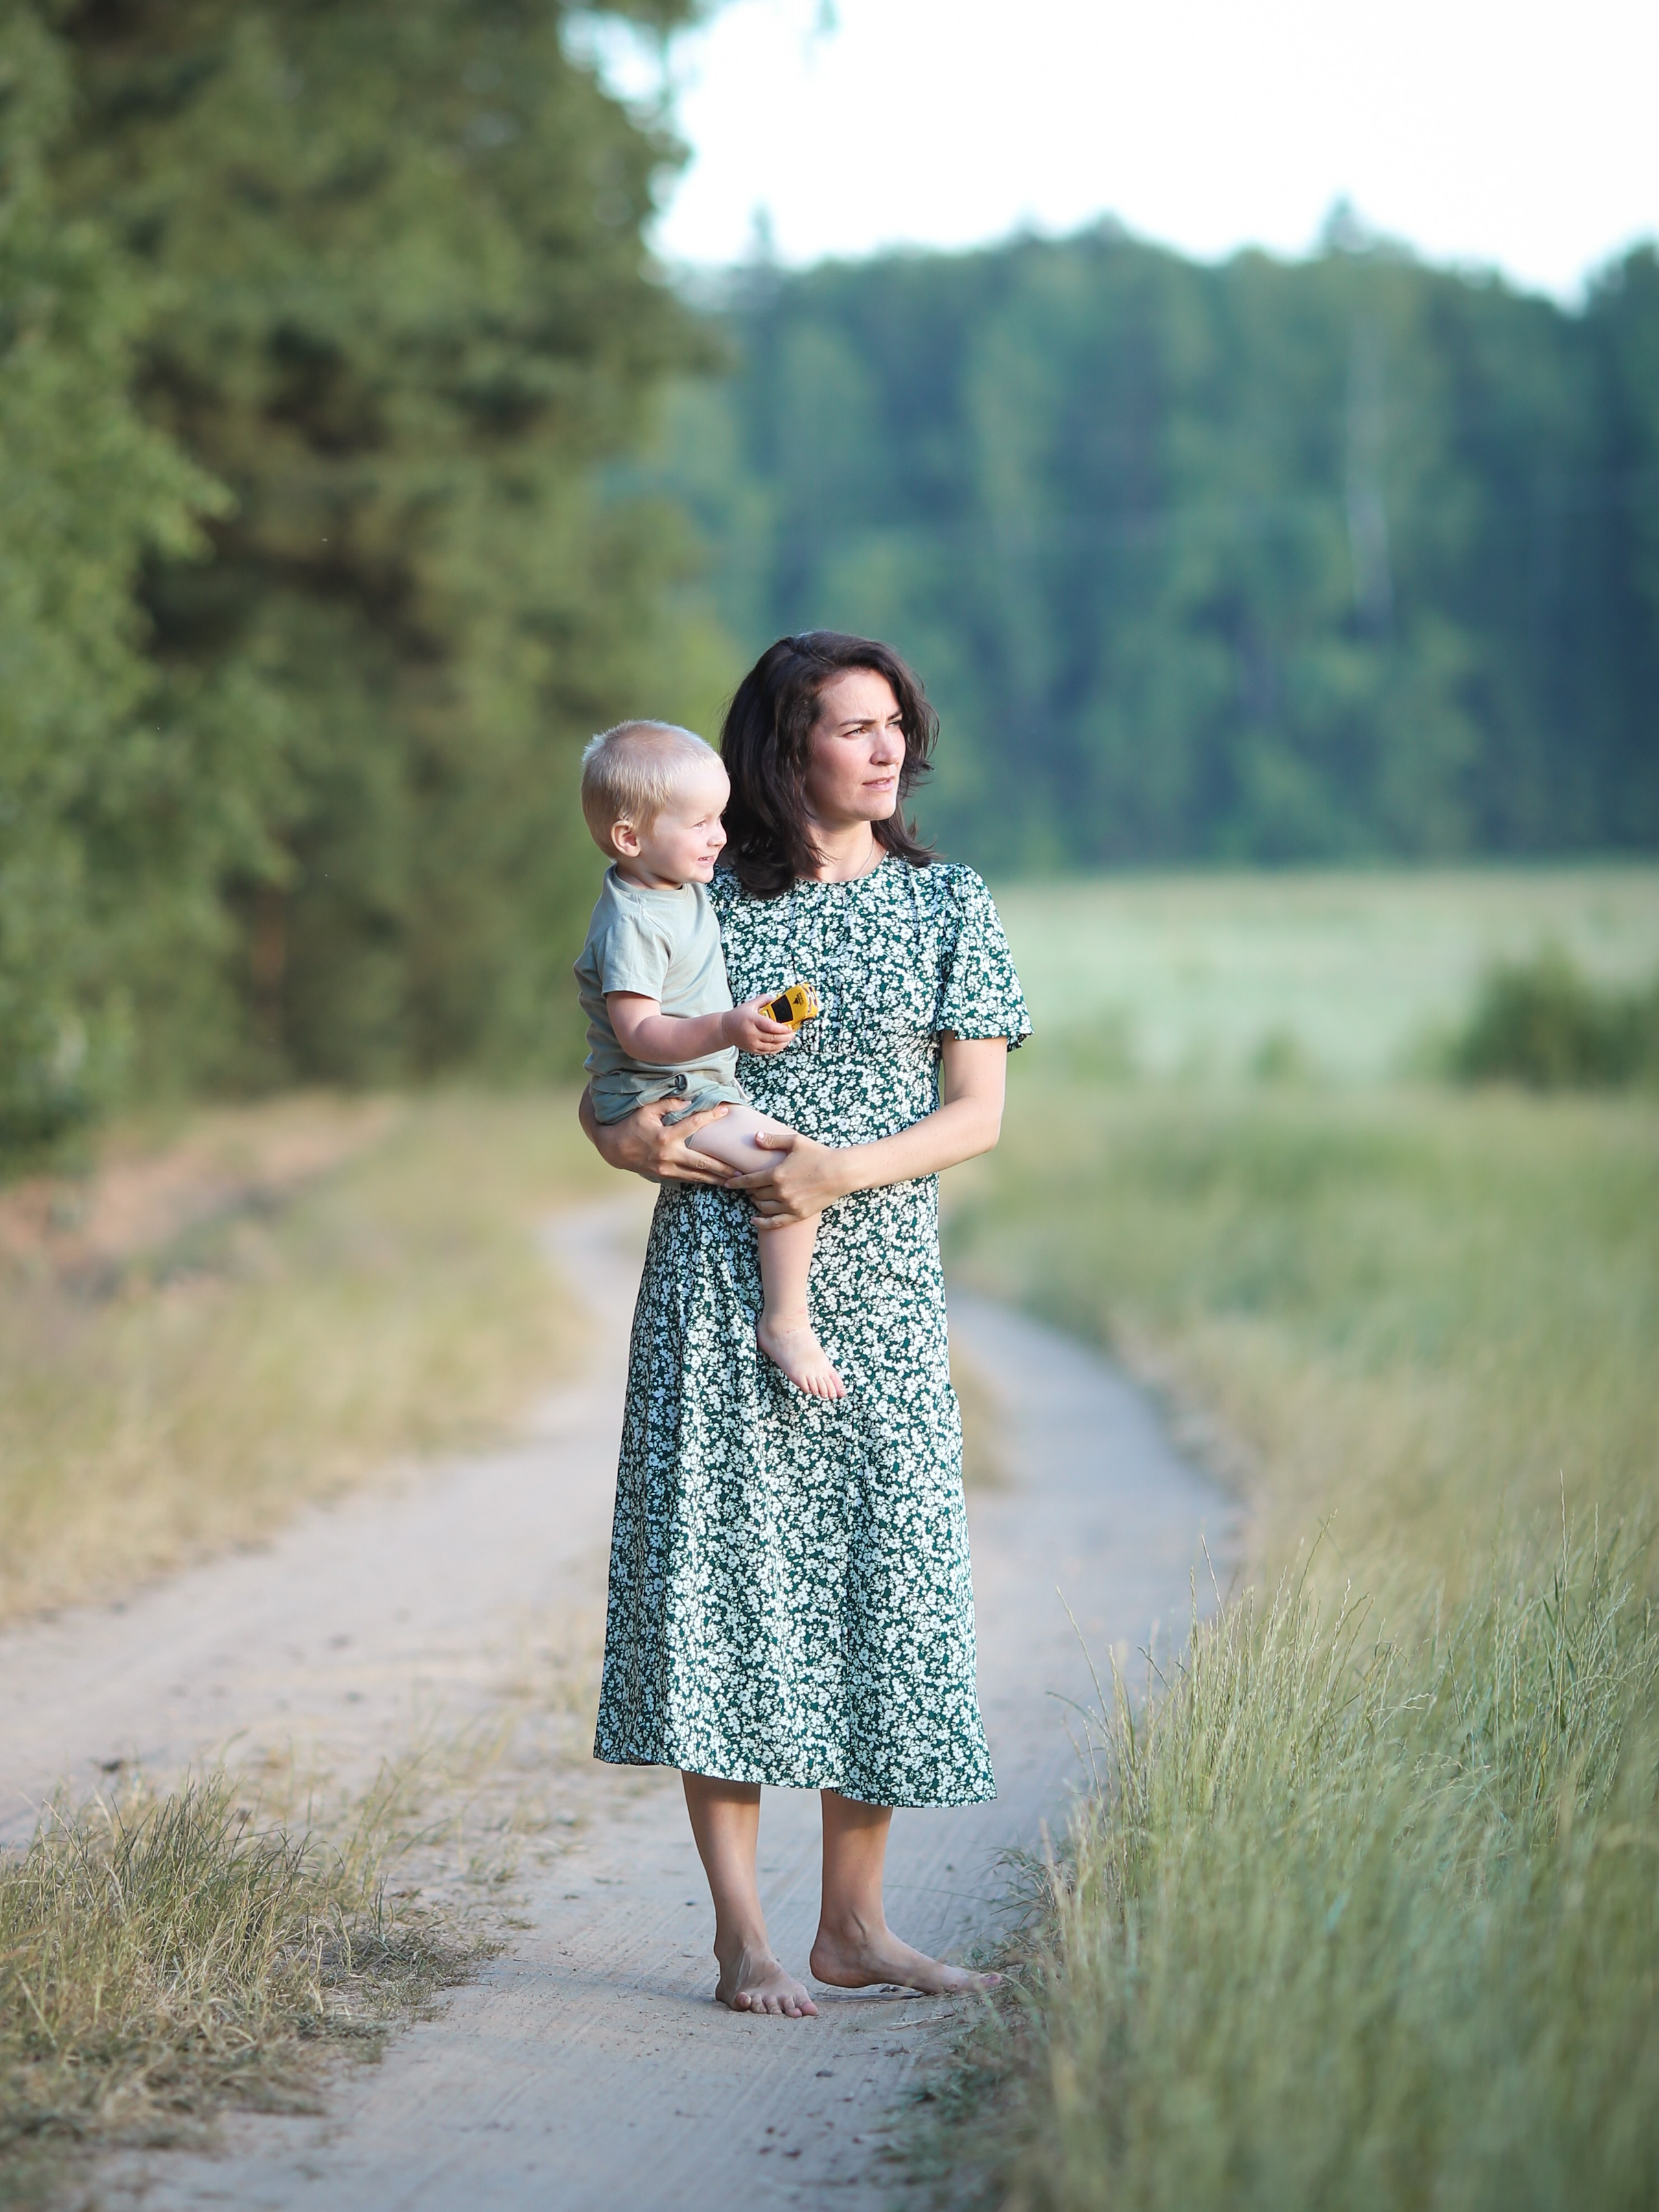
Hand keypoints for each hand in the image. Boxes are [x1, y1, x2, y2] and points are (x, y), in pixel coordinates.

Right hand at [583, 1093, 737, 1185]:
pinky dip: (701, 1181)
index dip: (711, 1116)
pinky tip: (714, 1182)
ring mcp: (666, 1169)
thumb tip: (689, 1100)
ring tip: (734, 1181)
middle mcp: (668, 1155)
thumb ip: (668, 1104)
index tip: (726, 1110)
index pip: (694, 1125)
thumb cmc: (630, 1125)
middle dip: (723, 1167)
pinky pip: (686, 1179)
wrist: (612, 1148)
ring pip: (696, 1176)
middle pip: (702, 1162)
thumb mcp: (646, 1110)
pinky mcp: (663, 1176)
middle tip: (742, 1170)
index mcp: (665, 1137)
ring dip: (716, 1178)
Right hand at [723, 995, 797, 1056]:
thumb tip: (775, 999)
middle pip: (773, 1038)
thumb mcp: (749, 1005)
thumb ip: (763, 1000)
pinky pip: (767, 1052)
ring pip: (771, 1047)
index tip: (789, 1027)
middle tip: (792, 1033)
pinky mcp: (752, 1049)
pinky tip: (781, 1045)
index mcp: (752, 1020)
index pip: (770, 1026)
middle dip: (786, 1036)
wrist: (725, 1029)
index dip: (782, 1028)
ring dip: (783, 1044)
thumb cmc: (737, 1016)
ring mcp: (752, 1043)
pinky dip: (776, 1049)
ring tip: (789, 1039)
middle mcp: (752, 1033)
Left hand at [729, 1127, 854, 1226]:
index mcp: (776, 1174)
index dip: (736, 1182)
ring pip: (763, 1208)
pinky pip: (775, 1222)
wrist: (840, 1172)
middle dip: (749, 1190)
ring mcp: (789, 1205)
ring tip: (756, 1197)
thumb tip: (755, 1137)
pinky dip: (762, 1222)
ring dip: (756, 1203)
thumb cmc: (818, 1154)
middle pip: (756, 1194)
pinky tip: (755, 1220)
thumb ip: (773, 1140)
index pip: (749, 1180)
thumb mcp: (795, 1142)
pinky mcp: (798, 1214)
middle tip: (749, 1187)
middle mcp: (780, 1192)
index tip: (728, 1183)